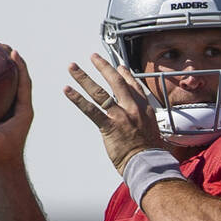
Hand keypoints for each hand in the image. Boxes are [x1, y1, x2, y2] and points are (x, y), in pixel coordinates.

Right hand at [0, 44, 33, 167]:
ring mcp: (13, 109)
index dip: (20, 66)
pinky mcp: (4, 113)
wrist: (5, 165)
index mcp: (24, 110)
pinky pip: (0, 92)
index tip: (12, 51)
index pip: (25, 82)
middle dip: (10, 59)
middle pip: (19, 77)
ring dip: (1, 67)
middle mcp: (21, 106)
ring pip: (10, 83)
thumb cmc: (2, 154)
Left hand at [64, 53, 162, 174]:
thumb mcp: (152, 132)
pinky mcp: (109, 126)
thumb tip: (141, 124)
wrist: (149, 163)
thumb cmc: (151, 153)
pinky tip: (68, 90)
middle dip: (103, 66)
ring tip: (73, 68)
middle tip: (93, 57)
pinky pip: (90, 109)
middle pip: (116, 81)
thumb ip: (145, 122)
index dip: (125, 74)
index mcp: (144, 109)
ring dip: (84, 77)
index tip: (119, 67)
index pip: (133, 85)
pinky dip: (77, 98)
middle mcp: (132, 108)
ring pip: (100, 92)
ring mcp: (120, 116)